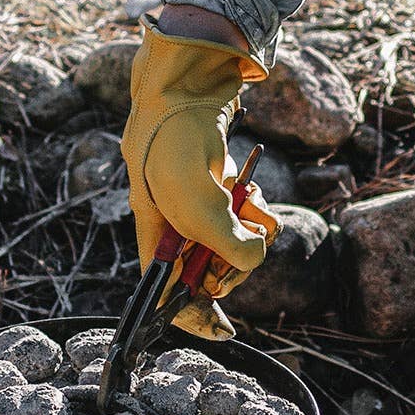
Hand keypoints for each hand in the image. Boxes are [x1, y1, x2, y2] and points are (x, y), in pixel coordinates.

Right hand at [121, 18, 279, 298]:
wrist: (188, 85)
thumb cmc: (176, 142)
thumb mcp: (199, 203)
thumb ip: (225, 243)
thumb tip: (253, 260)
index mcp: (155, 237)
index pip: (165, 293)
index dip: (190, 316)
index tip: (222, 329)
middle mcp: (176, 227)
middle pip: (211, 272)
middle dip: (235, 263)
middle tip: (245, 242)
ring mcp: (202, 208)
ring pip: (237, 244)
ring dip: (252, 231)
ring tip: (251, 207)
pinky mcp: (223, 189)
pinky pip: (249, 216)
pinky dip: (259, 210)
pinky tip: (254, 194)